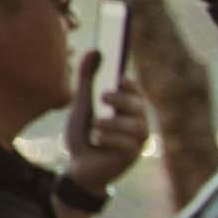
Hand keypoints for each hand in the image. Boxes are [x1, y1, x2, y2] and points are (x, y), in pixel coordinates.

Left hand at [61, 44, 148, 198]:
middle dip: (122, 100)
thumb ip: (87, 79)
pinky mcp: (132, 156)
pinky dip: (110, 139)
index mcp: (126, 108)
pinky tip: (97, 138)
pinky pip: (128, 144)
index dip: (130, 85)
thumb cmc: (82, 136)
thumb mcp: (82, 104)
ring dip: (114, 123)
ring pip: (136, 126)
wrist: (79, 168)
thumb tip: (94, 50)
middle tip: (103, 96)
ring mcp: (137, 140)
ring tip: (96, 125)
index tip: (119, 79)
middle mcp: (136, 122)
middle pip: (139, 106)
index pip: (135, 91)